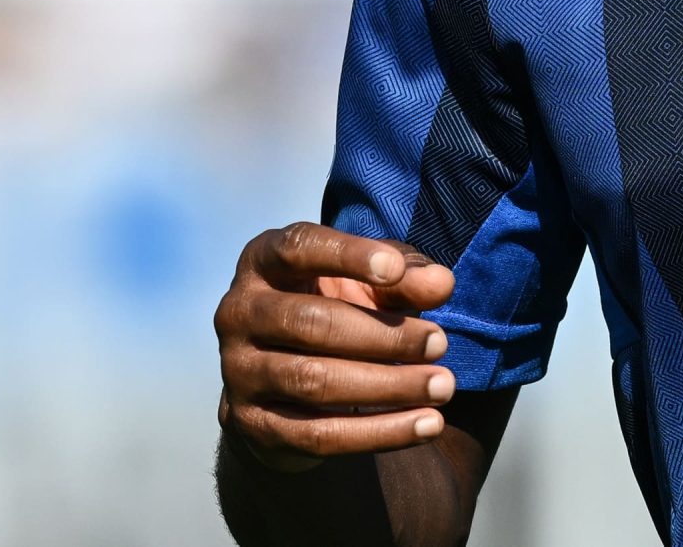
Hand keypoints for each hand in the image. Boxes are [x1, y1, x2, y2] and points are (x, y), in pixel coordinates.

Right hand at [216, 222, 457, 470]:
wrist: (286, 381)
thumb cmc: (337, 304)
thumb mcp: (370, 280)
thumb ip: (407, 274)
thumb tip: (442, 284)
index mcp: (263, 260)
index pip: (299, 247)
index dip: (346, 255)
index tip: (395, 270)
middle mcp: (239, 312)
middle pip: (312, 323)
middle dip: (384, 336)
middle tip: (440, 343)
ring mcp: (239, 371)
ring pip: (315, 382)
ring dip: (388, 386)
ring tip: (443, 385)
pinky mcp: (252, 424)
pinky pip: (319, 434)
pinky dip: (379, 432)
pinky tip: (427, 424)